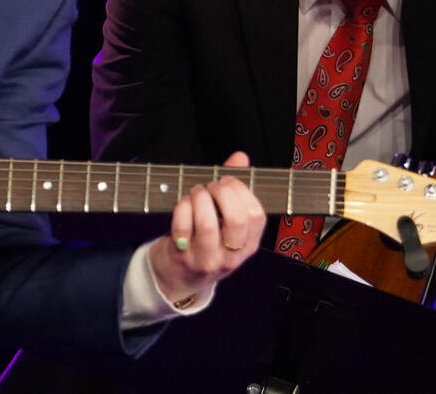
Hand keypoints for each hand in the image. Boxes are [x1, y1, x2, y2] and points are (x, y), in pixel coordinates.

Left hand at [147, 151, 266, 305]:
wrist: (178, 279)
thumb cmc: (205, 243)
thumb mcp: (225, 222)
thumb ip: (234, 188)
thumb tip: (240, 157)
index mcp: (248, 244)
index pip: (257, 215)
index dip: (242, 191)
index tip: (229, 183)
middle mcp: (231, 255)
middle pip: (236, 219)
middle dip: (222, 193)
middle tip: (211, 188)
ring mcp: (207, 258)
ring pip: (207, 222)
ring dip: (199, 197)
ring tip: (195, 193)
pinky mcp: (183, 258)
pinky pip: (182, 226)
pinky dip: (181, 208)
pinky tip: (182, 206)